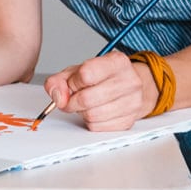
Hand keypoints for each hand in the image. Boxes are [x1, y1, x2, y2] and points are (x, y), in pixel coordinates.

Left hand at [43, 51, 157, 130]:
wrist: (128, 87)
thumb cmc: (102, 77)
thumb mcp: (78, 70)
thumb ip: (59, 80)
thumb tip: (58, 98)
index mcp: (117, 62)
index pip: (86, 74)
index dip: (72, 83)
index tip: (72, 84)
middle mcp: (129, 81)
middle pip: (87, 98)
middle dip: (72, 102)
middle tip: (72, 100)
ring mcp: (132, 103)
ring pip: (92, 115)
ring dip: (82, 112)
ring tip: (86, 105)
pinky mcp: (128, 121)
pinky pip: (98, 127)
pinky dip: (90, 122)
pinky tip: (96, 112)